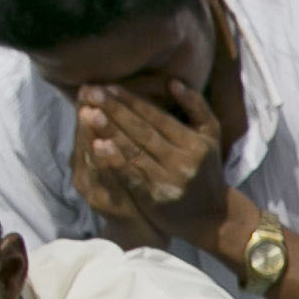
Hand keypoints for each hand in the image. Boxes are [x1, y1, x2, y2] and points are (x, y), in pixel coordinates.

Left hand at [77, 80, 229, 246]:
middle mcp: (182, 161)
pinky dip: (114, 160)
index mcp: (195, 143)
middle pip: (143, 132)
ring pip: (134, 152)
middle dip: (115, 111)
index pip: (158, 117)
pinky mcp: (155, 199)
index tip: (108, 86)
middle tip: (91, 92)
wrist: (212, 216)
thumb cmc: (206, 169)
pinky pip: (131, 176)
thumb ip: (196, 106)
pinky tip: (97, 146)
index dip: (132, 101)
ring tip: (87, 113)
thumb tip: (172, 82)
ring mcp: (168, 181)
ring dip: (108, 131)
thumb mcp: (211, 135)